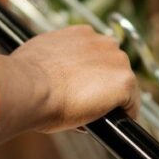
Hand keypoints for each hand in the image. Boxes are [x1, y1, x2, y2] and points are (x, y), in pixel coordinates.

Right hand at [0, 26, 139, 146]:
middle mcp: (103, 42)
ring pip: (124, 86)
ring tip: (95, 116)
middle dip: (103, 86)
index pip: (96, 54)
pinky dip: (123, 115)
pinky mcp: (125, 82)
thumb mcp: (39, 55)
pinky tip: (110, 125)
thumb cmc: (27, 77)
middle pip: (113, 68)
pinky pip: (132, 104)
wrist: (30, 87)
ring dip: (113, 100)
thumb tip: (52, 72)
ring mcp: (117, 61)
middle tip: (86, 105)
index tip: (82, 88)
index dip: (90, 74)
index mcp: (82, 34)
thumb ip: (54, 59)